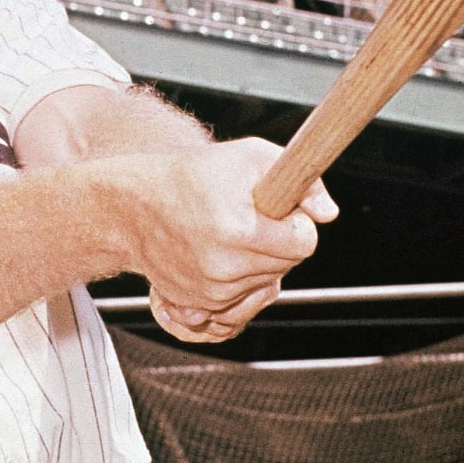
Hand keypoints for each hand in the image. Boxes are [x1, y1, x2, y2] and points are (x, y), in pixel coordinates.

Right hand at [142, 167, 337, 343]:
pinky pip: (241, 300)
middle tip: (252, 217)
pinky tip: (219, 255)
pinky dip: (238, 280)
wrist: (134, 206)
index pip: (303, 244)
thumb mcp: (249, 156)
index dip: (297, 223)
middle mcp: (224, 269)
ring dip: (259, 262)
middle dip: (279, 241)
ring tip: (231, 233)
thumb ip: (299, 179)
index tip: (280, 211)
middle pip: (286, 265)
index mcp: (239, 231)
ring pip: (265, 284)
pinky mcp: (198, 306)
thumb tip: (329, 213)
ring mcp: (210, 293)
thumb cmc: (194, 175)